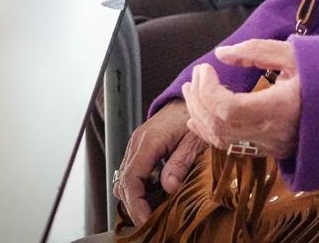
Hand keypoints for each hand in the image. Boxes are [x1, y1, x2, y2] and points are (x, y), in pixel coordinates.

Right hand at [114, 100, 203, 226]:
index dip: (136, 203)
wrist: (192, 96)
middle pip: (124, 182)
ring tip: (153, 211)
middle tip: (150, 222)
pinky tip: (155, 195)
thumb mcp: (195, 140)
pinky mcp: (140, 147)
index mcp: (149, 141)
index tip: (145, 220)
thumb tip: (169, 187)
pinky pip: (132, 172)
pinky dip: (139, 187)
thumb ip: (181, 163)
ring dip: (136, 197)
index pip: (132, 179)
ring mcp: (137, 144)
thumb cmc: (195, 114)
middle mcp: (137, 143)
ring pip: (125, 179)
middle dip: (134, 205)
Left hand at [182, 40, 300, 159]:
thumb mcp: (296, 54)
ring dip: (200, 114)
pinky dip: (208, 132)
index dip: (209, 90)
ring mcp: (270, 146)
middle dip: (199, 99)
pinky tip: (196, 117)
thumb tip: (222, 53)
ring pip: (221, 140)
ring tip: (192, 90)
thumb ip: (256, 51)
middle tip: (197, 74)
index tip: (206, 67)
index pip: (229, 109)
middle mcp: (272, 134)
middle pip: (220, 125)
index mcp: (280, 109)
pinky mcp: (269, 150)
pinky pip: (231, 147)